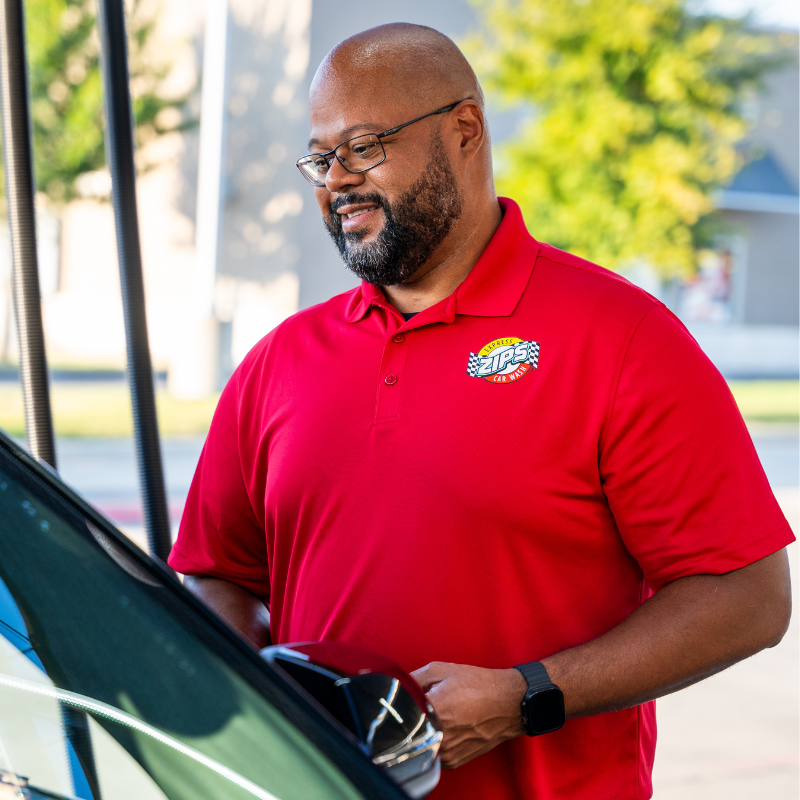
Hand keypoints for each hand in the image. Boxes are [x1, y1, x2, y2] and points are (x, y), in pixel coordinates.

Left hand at [410, 661, 526, 768]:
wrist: (507, 703)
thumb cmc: (477, 684)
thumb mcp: (441, 670)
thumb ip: (414, 678)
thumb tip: (398, 687)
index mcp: (433, 710)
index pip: (401, 712)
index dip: (401, 704)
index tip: (406, 699)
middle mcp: (438, 735)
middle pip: (410, 729)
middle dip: (413, 717)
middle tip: (425, 706)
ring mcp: (445, 751)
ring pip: (421, 743)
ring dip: (424, 731)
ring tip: (440, 716)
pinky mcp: (453, 761)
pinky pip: (433, 752)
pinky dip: (435, 741)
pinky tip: (446, 727)